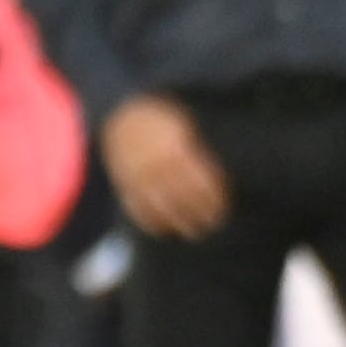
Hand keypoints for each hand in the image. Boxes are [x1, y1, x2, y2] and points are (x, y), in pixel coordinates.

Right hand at [102, 93, 227, 237]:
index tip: (223, 208)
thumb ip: (197, 151)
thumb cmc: (162, 119)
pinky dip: (150, 221)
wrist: (122, 114)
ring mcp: (137, 176)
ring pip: (159, 205)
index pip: (199, 180)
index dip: (212, 197)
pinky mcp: (124, 183)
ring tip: (192, 232)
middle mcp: (155, 165)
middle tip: (213, 223)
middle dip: (198, 212)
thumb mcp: (185, 127)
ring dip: (177, 221)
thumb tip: (218, 177)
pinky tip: (164, 230)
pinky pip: (137, 207)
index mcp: (175, 149)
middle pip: (181, 196)